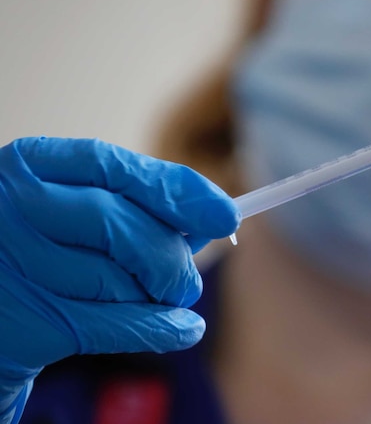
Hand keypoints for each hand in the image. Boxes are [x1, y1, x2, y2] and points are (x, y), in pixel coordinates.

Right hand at [0, 137, 238, 422]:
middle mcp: (13, 207)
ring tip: (160, 301)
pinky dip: (162, 328)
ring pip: (119, 279)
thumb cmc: (45, 252)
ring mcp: (12, 264)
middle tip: (188, 281)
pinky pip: (115, 324)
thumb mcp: (78, 211)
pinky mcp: (21, 323)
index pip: (115, 167)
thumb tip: (213, 218)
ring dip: (157, 298)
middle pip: (122, 226)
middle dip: (170, 259)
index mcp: (31, 165)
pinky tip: (184, 328)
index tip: (226, 214)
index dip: (178, 190)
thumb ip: (138, 208)